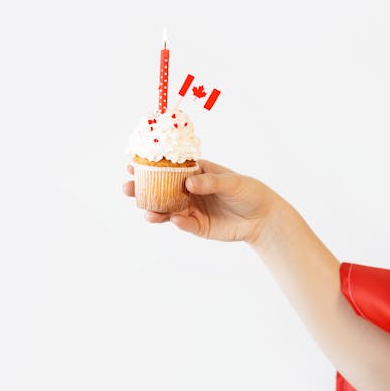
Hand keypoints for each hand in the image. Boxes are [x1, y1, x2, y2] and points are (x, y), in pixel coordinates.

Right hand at [122, 159, 282, 243]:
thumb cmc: (248, 192)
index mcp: (195, 173)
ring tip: (146, 212)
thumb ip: (210, 182)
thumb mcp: (232, 182)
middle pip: (161, 189)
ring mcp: (191, 209)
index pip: (169, 168)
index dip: (151, 166)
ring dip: (155, 210)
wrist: (262, 218)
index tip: (133, 164)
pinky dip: (177, 222)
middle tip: (128, 188)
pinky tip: (174, 219)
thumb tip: (189, 183)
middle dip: (143, 189)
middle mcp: (189, 190)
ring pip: (167, 209)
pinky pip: (183, 224)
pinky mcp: (197, 226)